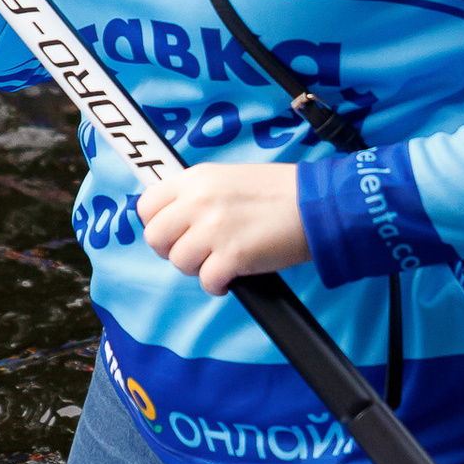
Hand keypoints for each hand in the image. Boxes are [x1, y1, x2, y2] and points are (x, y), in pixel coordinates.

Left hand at [138, 162, 311, 291]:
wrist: (316, 204)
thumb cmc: (279, 192)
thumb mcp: (228, 178)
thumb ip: (197, 194)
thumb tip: (174, 218)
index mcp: (196, 178)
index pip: (147, 205)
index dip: (158, 224)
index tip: (173, 232)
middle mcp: (199, 201)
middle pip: (155, 237)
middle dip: (172, 250)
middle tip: (195, 252)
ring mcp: (214, 229)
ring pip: (179, 262)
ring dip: (198, 268)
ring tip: (220, 261)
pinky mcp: (232, 256)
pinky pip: (206, 282)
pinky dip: (217, 285)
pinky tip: (231, 277)